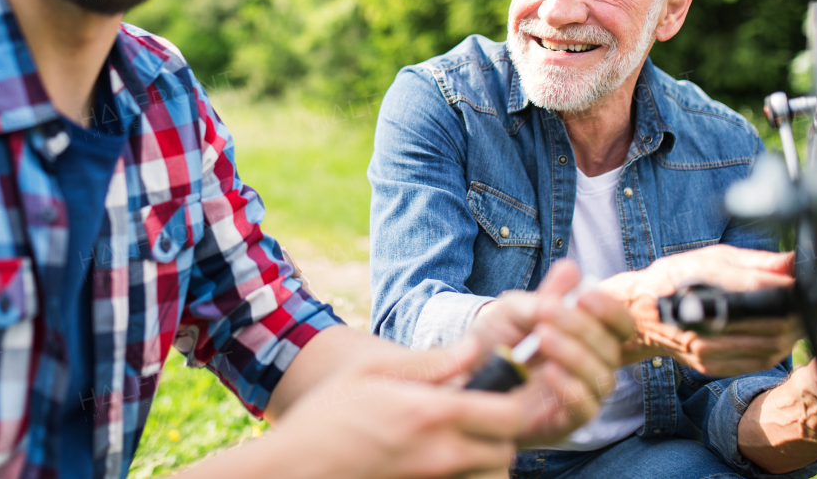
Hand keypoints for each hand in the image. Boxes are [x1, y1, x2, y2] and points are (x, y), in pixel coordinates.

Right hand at [268, 336, 609, 478]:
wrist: (293, 470)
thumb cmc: (326, 416)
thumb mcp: (371, 372)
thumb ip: (428, 362)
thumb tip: (473, 349)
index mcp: (432, 414)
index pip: (509, 415)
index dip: (523, 402)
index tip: (516, 388)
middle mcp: (441, 454)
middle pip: (508, 451)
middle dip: (506, 432)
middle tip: (487, 411)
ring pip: (493, 476)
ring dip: (491, 457)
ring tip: (468, 437)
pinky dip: (471, 474)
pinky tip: (449, 456)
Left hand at [468, 260, 634, 443]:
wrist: (465, 377)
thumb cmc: (495, 341)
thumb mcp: (513, 311)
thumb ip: (544, 295)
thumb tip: (571, 270)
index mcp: (587, 335)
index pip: (620, 325)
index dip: (610, 310)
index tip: (582, 296)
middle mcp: (592, 364)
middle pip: (611, 348)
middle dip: (581, 327)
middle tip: (546, 312)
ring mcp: (582, 394)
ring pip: (602, 377)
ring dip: (574, 354)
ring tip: (542, 337)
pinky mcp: (568, 421)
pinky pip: (585, 409)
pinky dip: (570, 388)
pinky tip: (547, 372)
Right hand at [601, 245, 816, 375]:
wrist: (638, 314)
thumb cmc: (675, 279)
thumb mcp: (711, 258)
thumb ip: (756, 262)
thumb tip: (795, 262)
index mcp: (703, 285)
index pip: (764, 291)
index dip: (800, 293)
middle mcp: (704, 321)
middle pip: (774, 325)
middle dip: (806, 316)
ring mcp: (707, 348)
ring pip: (770, 347)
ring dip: (795, 334)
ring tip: (806, 318)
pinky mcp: (710, 365)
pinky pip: (756, 360)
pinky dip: (777, 349)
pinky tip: (782, 335)